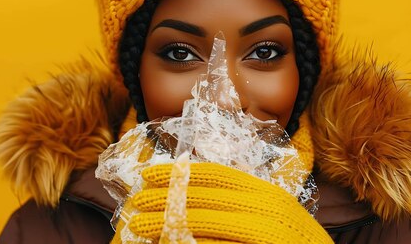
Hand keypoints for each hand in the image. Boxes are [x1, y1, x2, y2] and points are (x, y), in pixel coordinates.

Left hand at [112, 162, 332, 242]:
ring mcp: (264, 233)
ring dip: (167, 224)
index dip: (179, 173)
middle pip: (204, 197)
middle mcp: (266, 209)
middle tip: (136, 201)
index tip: (151, 174)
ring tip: (140, 226)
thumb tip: (199, 195)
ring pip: (203, 224)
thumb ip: (244, 204)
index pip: (216, 175)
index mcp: (268, 194)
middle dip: (165, 198)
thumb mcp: (274, 217)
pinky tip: (169, 243)